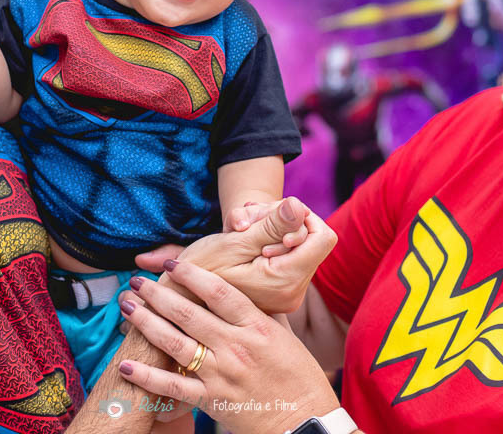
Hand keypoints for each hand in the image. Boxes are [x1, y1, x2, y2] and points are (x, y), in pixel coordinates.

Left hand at [118, 260, 340, 433]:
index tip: (172, 263)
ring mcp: (221, 374)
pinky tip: (126, 363)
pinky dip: (147, 376)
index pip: (218, 292)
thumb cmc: (300, 378)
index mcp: (256, 327)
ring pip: (174, 343)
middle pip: (189, 313)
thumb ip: (261, 312)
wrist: (306, 424)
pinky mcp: (211, 400)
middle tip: (138, 281)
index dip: (192, 275)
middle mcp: (236, 346)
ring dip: (146, 323)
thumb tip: (245, 286)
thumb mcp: (285, 337)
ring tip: (128, 307)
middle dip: (158, 294)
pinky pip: (172, 386)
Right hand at [184, 197, 335, 313]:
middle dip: (279, 220)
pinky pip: (286, 255)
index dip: (300, 218)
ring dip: (270, 228)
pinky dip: (267, 241)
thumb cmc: (200, 270)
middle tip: (246, 221)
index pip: (322, 237)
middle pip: (309, 238)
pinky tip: (244, 239)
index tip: (269, 218)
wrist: (180, 297)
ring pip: (297, 244)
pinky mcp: (279, 289)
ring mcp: (287, 292)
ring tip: (240, 229)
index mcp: (286, 281)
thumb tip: (299, 206)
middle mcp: (293, 291)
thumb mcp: (234, 242)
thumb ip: (271, 225)